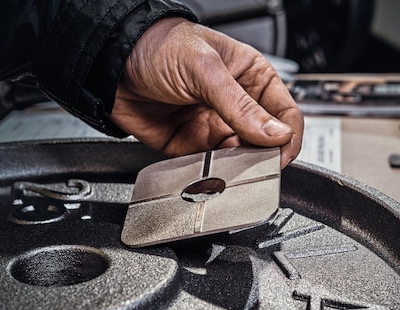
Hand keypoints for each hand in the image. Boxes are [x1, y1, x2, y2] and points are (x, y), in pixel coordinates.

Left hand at [110, 17, 302, 167]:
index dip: (289, 136)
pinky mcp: (193, 146)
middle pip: (266, 141)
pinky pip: (212, 167)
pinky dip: (214, 173)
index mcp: (251, 77)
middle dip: (265, 156)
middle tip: (257, 165)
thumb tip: (276, 134)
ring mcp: (215, 126)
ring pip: (241, 158)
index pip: (286, 113)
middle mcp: (237, 105)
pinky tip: (212, 170)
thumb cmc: (158, 46)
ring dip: (240, 167)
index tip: (281, 154)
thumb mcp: (205, 69)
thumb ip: (241, 106)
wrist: (110, 63)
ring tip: (231, 167)